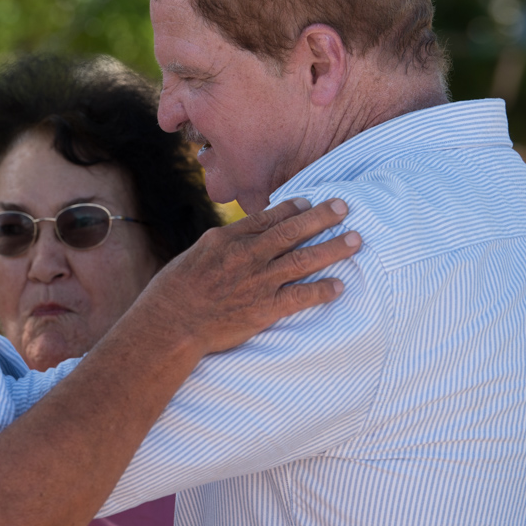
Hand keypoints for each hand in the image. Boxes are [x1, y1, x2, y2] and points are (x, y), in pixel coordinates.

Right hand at [133, 197, 359, 357]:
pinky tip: (340, 286)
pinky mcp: (264, 308)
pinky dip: (322, 290)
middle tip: (345, 207)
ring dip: (333, 248)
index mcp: (228, 238)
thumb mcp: (196, 255)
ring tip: (356, 240)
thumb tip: (241, 240)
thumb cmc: (174, 292)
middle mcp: (247, 255)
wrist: (169, 324)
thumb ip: (223, 245)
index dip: (293, 207)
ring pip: (304, 258)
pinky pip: (301, 296)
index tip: (309, 201)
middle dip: (322, 216)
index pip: (268, 217)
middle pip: (293, 230)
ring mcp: (258, 281)